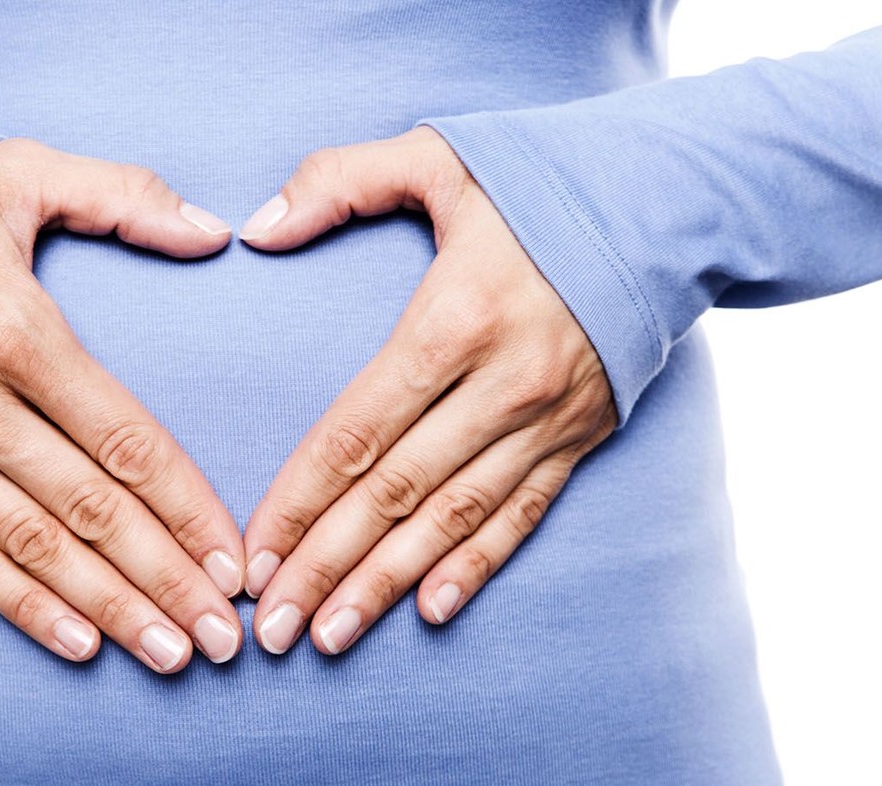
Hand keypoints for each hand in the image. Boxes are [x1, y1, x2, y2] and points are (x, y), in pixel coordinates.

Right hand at [0, 139, 244, 672]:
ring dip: (108, 607)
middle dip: (163, 579)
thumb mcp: (18, 174)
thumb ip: (121, 194)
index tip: (233, 560)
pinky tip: (79, 645)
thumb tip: (214, 231)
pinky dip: (23, 605)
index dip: (185, 506)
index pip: (123, 438)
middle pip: (89, 509)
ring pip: (35, 547)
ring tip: (170, 654)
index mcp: (14, 332)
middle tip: (224, 638)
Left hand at [239, 127, 616, 654]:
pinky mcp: (582, 437)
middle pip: (394, 492)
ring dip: (387, 584)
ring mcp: (547, 419)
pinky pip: (522, 515)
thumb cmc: (538, 180)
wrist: (669, 203)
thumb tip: (255, 230)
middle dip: (325, 565)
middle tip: (273, 628)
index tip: (252, 554)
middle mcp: (501, 383)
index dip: (298, 500)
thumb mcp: (435, 156)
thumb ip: (338, 181)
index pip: (355, 431)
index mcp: (454, 319)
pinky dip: (476, 566)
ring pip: (452, 519)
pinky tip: (429, 612)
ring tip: (331, 638)